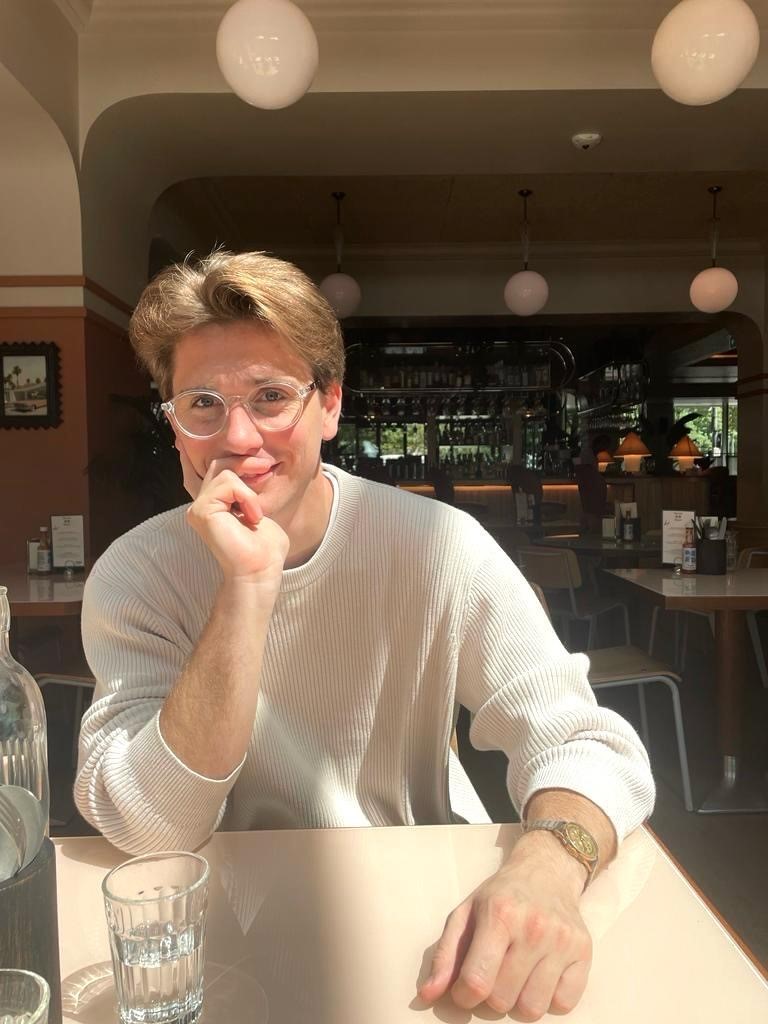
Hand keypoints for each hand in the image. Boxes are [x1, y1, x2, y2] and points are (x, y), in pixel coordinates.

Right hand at [177, 441, 288, 582]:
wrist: (261, 570)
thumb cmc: (265, 548)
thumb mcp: (260, 510)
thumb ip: (250, 490)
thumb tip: (255, 465)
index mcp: (213, 506)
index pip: (207, 471)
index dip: (216, 459)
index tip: (223, 452)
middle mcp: (201, 505)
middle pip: (218, 464)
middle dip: (243, 462)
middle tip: (265, 468)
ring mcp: (198, 508)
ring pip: (223, 471)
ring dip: (249, 489)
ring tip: (256, 514)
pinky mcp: (201, 511)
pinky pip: (228, 484)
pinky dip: (246, 496)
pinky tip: (252, 517)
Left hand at [419, 833, 591, 1019]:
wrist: (547, 871)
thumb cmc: (500, 895)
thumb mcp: (466, 913)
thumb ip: (445, 955)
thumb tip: (427, 995)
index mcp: (499, 914)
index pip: (477, 981)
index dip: (464, 995)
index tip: (465, 988)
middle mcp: (534, 927)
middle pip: (502, 1000)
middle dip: (491, 995)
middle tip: (494, 972)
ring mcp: (562, 940)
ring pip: (533, 1009)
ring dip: (519, 1000)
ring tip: (517, 975)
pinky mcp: (584, 951)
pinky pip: (563, 1005)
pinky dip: (549, 998)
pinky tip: (541, 974)